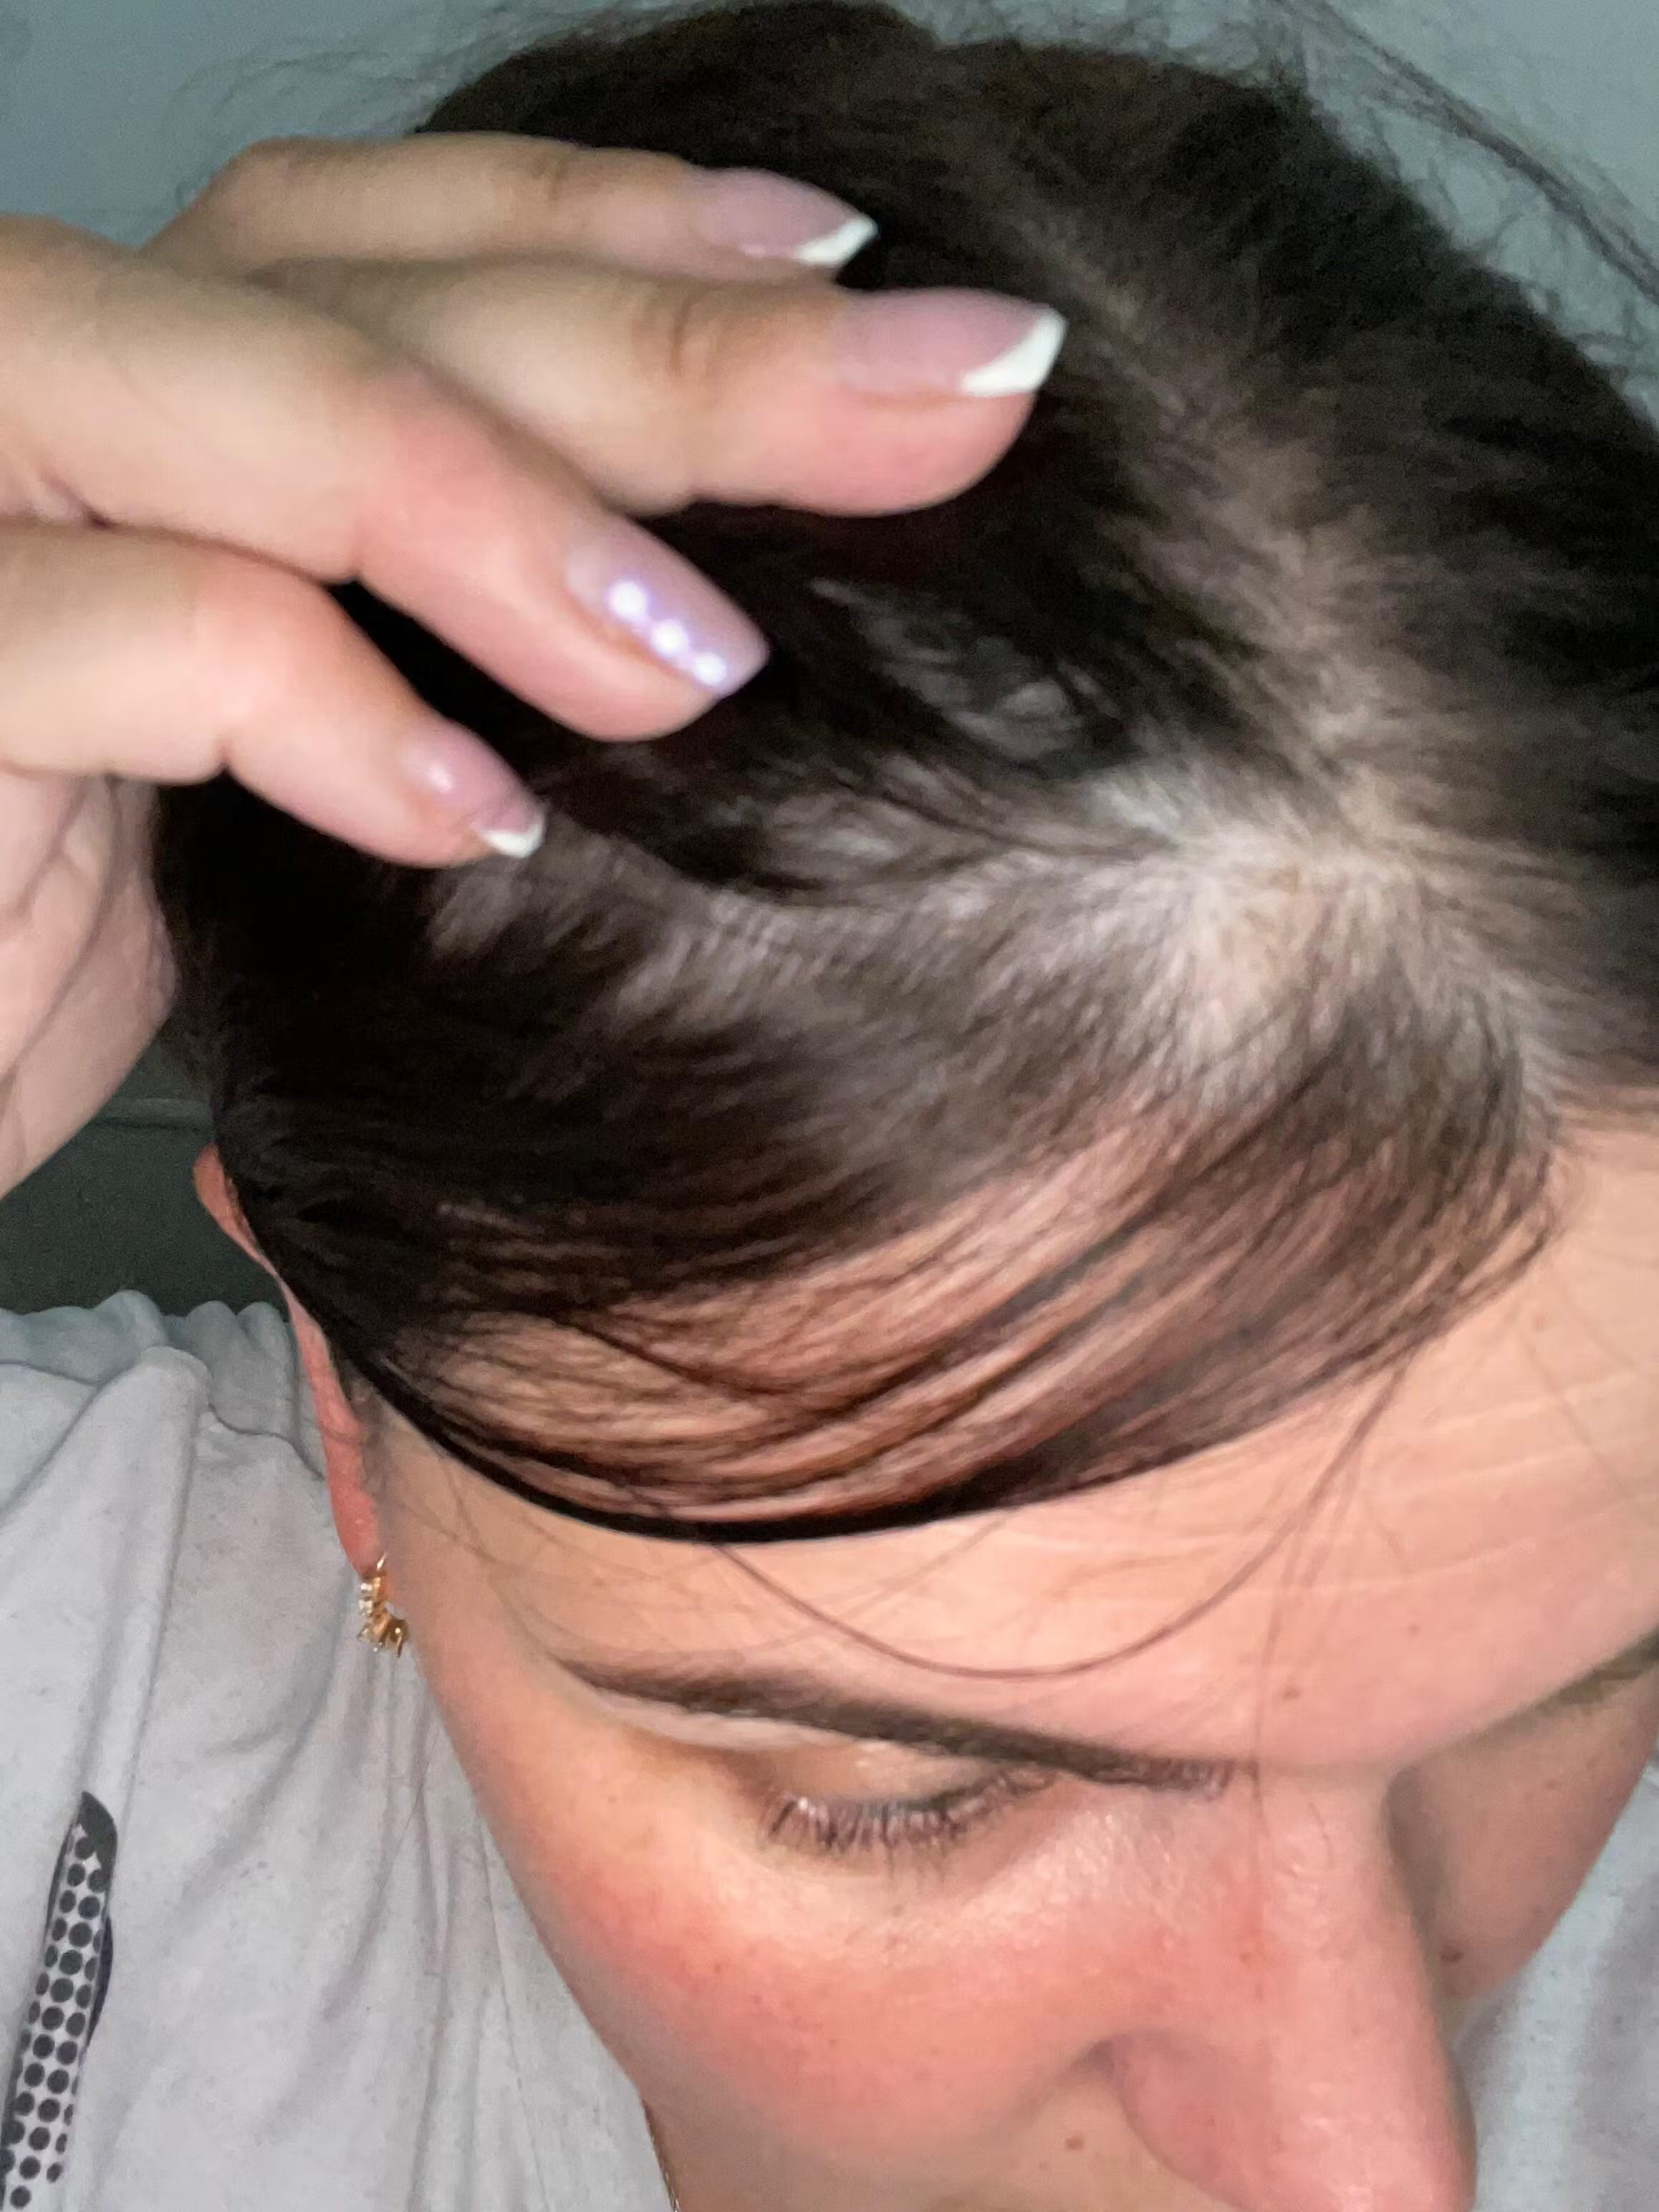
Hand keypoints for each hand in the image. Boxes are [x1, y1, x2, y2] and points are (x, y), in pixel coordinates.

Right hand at [0, 133, 1053, 1195]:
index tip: (864, 278)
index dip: (634, 230)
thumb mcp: (254, 756)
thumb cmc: (40, 917)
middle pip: (388, 294)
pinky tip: (482, 817)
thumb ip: (406, 637)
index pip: (401, 237)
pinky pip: (143, 639)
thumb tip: (704, 627)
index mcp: (144, 384)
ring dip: (515, 506)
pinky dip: (331, 710)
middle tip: (959, 390)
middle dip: (689, 343)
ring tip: (714, 654)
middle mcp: (47, 382)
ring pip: (261, 401)